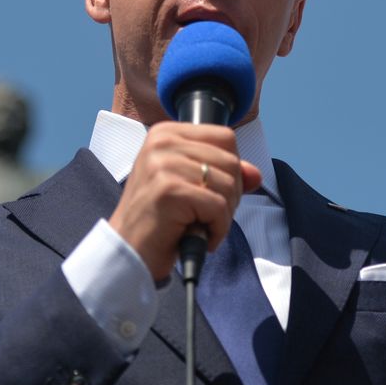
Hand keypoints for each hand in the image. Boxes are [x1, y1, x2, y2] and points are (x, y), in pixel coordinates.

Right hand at [109, 122, 261, 281]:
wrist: (129, 251)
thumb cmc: (159, 219)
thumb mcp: (191, 187)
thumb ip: (224, 174)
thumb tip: (256, 175)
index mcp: (166, 133)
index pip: (226, 137)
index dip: (230, 170)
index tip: (211, 192)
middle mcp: (162, 142)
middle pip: (231, 161)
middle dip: (229, 196)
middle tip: (205, 216)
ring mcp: (163, 164)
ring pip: (228, 184)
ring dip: (222, 215)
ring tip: (199, 225)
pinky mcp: (169, 190)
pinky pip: (218, 207)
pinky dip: (217, 229)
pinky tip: (198, 236)